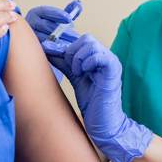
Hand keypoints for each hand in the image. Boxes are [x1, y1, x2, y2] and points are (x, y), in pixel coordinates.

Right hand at [26, 0, 81, 80]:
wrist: (39, 42)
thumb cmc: (51, 28)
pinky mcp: (32, 48)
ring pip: (44, 39)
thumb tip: (78, 4)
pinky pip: (43, 49)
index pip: (46, 11)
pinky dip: (54, 50)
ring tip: (71, 45)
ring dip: (59, 42)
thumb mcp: (59, 18)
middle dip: (62, 31)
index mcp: (36, 13)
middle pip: (45, 26)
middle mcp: (30, 23)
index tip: (69, 19)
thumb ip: (69, 11)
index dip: (58, 15)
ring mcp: (30, 36)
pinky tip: (64, 52)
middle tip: (75, 36)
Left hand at [63, 34, 152, 161]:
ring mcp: (111, 62)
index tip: (52, 54)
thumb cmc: (92, 102)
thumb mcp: (74, 77)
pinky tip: (83, 74)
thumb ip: (65, 63)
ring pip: (90, 44)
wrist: (103, 122)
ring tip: (78, 74)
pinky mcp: (113, 70)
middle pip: (86, 38)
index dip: (66, 47)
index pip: (82, 39)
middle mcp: (107, 56)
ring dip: (78, 58)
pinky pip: (98, 56)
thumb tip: (48, 49)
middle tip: (71, 70)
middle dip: (72, 52)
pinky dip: (87, 63)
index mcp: (99, 56)